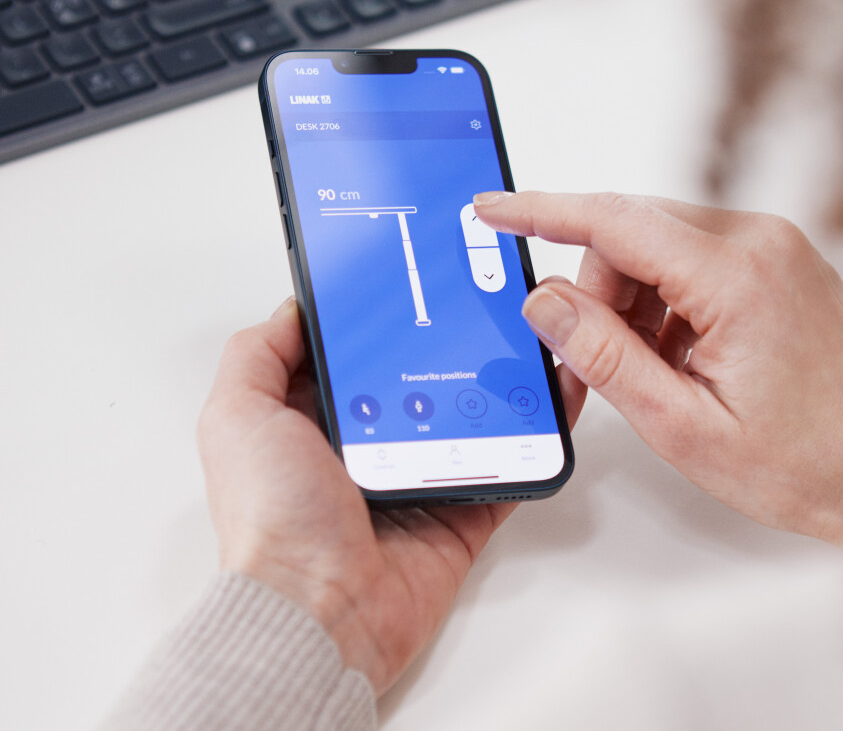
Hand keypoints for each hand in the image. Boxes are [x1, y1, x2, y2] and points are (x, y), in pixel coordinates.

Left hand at [197, 299, 585, 694]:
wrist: (321, 610)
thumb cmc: (274, 520)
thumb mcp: (238, 417)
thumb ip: (258, 355)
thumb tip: (296, 309)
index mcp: (313, 422)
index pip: (352, 353)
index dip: (376, 320)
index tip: (407, 286)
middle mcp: (364, 448)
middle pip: (415, 380)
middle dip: (443, 343)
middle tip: (476, 302)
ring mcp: (416, 480)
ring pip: (466, 418)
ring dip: (493, 384)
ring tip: (521, 339)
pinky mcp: (458, 513)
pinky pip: (504, 466)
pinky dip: (531, 438)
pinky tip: (549, 401)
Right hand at [474, 190, 842, 542]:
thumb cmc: (807, 462)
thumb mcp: (681, 424)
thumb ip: (603, 356)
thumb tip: (545, 302)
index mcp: (737, 277)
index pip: (614, 221)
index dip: (541, 212)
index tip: (494, 209)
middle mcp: (761, 244)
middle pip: (631, 234)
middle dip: (594, 292)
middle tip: (588, 363)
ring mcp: (775, 250)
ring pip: (658, 248)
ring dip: (630, 304)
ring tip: (649, 375)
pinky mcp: (779, 264)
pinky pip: (692, 262)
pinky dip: (664, 305)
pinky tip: (678, 360)